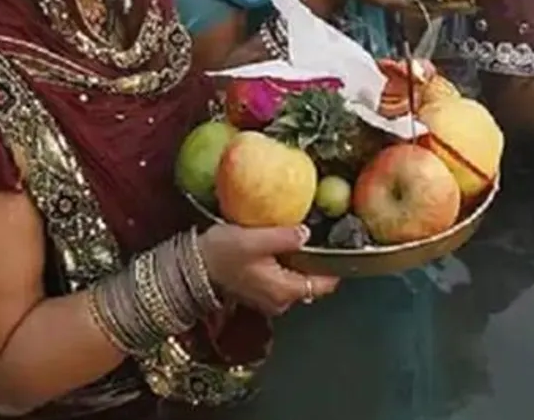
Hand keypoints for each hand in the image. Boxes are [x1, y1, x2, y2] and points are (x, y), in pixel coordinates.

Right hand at [197, 224, 338, 315]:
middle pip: (312, 282)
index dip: (335, 266)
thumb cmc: (221, 253)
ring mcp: (269, 298)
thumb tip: (307, 233)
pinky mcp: (259, 291)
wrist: (191, 266)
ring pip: (297, 279)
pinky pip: (283, 278)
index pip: (324, 284)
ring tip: (301, 236)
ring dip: (301, 261)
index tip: (341, 244)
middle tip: (322, 234)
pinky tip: (281, 245)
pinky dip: (287, 264)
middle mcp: (280, 300)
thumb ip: (284, 237)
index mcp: (284, 290)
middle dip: (318, 261)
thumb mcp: (255, 240)